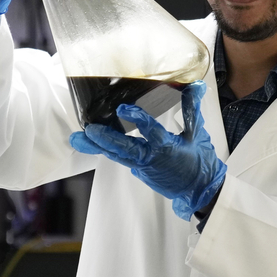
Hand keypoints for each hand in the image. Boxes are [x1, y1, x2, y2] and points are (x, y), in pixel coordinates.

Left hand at [70, 81, 225, 220]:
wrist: (199, 190)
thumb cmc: (199, 162)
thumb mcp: (197, 133)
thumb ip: (192, 108)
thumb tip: (197, 86)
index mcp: (168, 148)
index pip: (151, 132)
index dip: (138, 119)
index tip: (124, 108)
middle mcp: (151, 158)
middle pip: (125, 149)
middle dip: (105, 140)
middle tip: (89, 130)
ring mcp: (142, 166)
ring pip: (117, 155)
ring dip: (96, 146)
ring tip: (77, 139)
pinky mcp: (138, 169)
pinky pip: (118, 158)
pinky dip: (104, 150)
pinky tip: (88, 143)